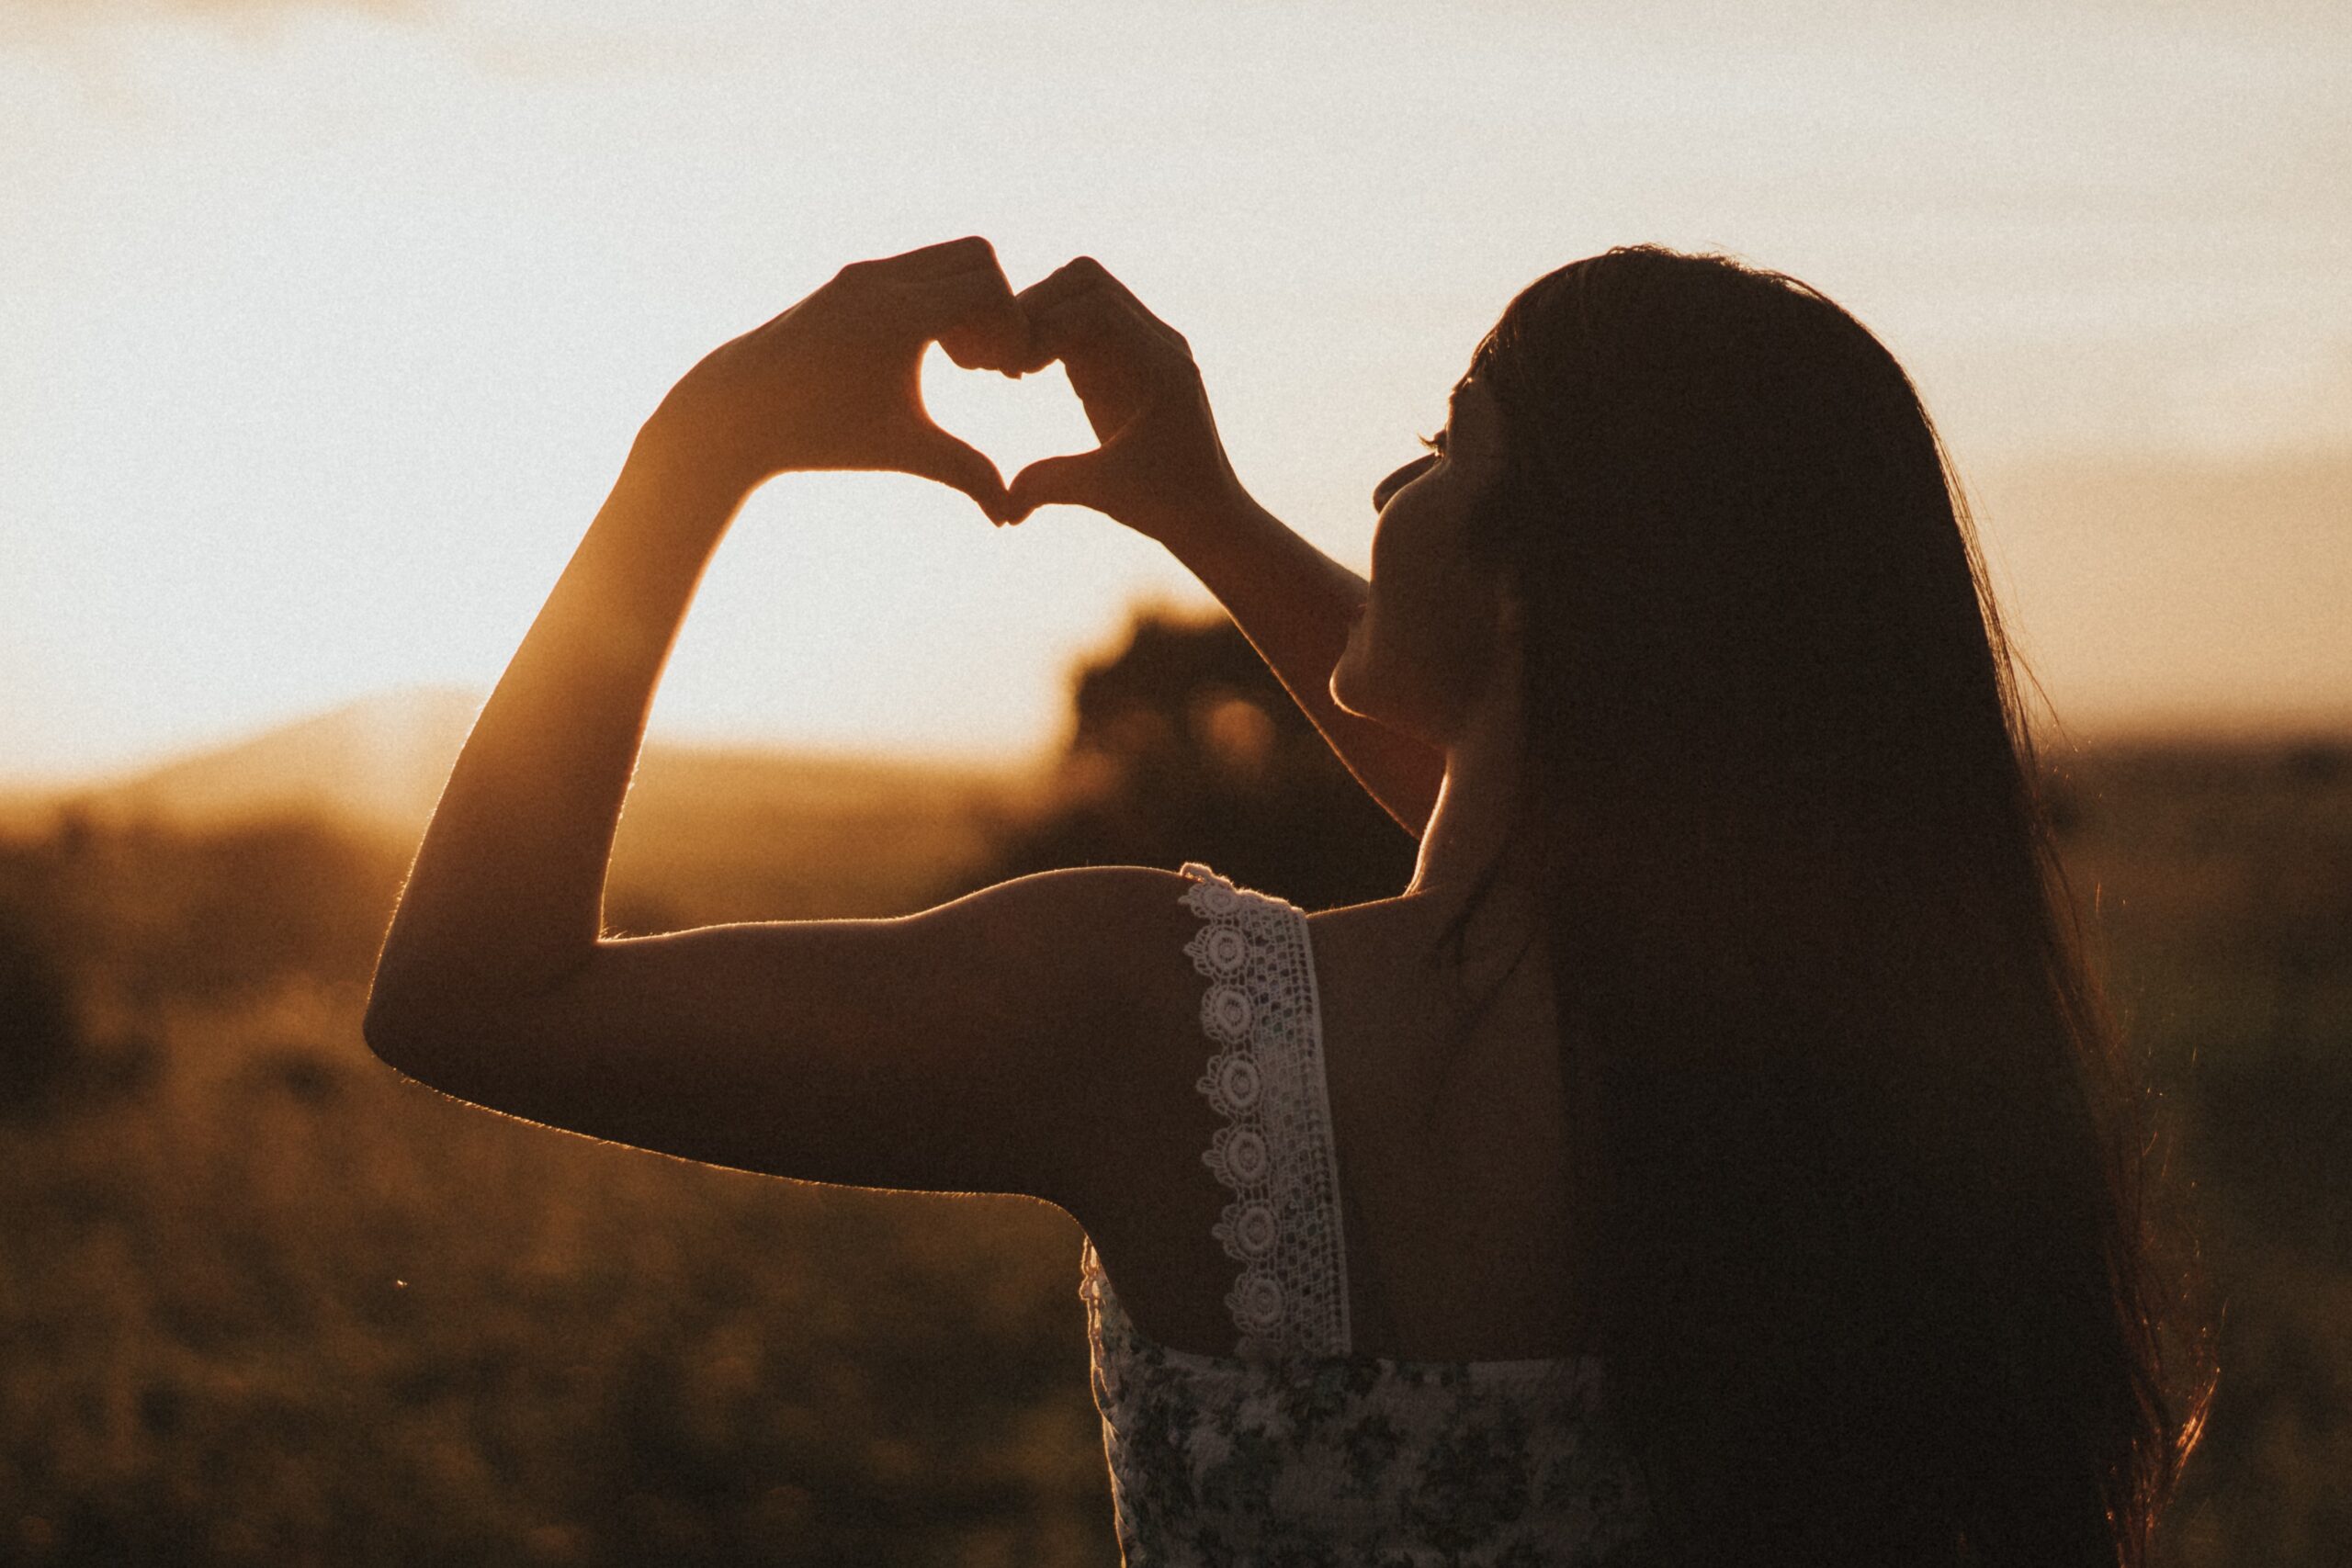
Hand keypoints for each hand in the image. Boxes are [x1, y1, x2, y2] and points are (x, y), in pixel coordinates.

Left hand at [647, 236, 1029, 520]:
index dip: (1013, 330)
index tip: (1007, 377)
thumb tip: (1009, 518)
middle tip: (988, 365)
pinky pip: (914, 269)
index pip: (990, 289)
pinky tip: (925, 353)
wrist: (736, 412)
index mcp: (899, 315)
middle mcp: (880, 280)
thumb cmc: (819, 434)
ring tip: (960, 363)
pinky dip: (935, 298)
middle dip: (997, 307)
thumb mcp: (900, 451)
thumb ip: (964, 472)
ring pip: (945, 258)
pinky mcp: (847, 281)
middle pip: (977, 257)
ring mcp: (861, 274)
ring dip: (966, 301)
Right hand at [1001, 257, 1245, 540]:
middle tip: (1005, 359)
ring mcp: (1146, 345)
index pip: (1095, 306)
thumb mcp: (1105, 494)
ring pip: (1083, 291)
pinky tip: (1027, 372)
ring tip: (1014, 365)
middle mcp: (1159, 343)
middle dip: (1036, 308)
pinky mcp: (1128, 356)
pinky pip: (1083, 317)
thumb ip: (1052, 486)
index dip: (1044, 326)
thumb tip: (1003, 506)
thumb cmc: (1166, 506)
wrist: (1209, 512)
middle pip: (1087, 280)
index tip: (1014, 370)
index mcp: (1161, 367)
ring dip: (1041, 316)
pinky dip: (1050, 331)